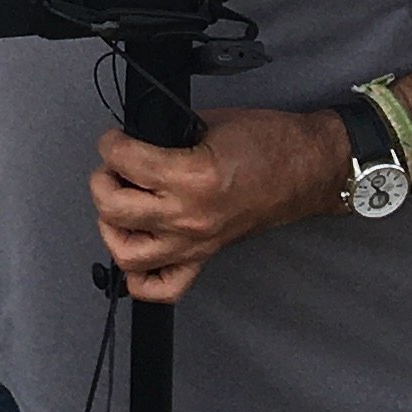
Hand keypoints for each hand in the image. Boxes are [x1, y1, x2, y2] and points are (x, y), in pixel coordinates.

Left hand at [88, 108, 346, 304]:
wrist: (308, 169)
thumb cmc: (270, 142)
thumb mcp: (211, 123)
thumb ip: (167, 135)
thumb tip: (136, 140)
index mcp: (193, 177)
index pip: (126, 162)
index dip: (111, 143)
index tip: (114, 138)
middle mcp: (190, 217)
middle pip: (114, 209)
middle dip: (103, 180)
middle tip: (115, 166)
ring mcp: (196, 243)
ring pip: (127, 254)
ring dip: (112, 226)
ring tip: (121, 203)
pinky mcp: (205, 256)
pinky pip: (162, 288)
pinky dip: (140, 276)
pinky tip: (140, 246)